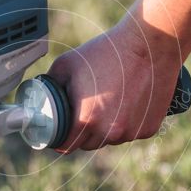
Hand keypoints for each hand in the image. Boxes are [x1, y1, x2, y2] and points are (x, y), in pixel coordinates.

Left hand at [48, 13, 182, 152]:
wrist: (149, 45)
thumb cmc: (108, 52)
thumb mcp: (67, 64)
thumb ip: (50, 85)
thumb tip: (41, 98)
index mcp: (87, 120)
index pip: (66, 146)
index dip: (59, 139)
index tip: (59, 131)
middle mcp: (110, 132)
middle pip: (88, 144)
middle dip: (82, 132)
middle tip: (84, 110)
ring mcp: (131, 132)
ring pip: (110, 139)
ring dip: (105, 128)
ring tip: (109, 102)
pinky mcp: (148, 129)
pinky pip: (130, 132)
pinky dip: (126, 123)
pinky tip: (127, 102)